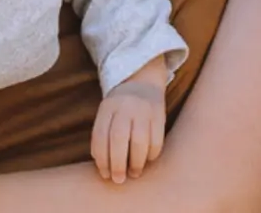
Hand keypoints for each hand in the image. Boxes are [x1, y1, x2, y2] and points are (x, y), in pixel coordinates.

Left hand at [91, 59, 168, 183]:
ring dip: (136, 162)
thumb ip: (103, 136)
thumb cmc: (120, 108)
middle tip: (118, 180)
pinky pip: (157, 139)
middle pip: (118, 138)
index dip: (102, 159)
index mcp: (108, 107)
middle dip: (117, 163)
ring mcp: (144, 109)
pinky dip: (151, 154)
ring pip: (139, 140)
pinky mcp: (160, 114)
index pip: (100, 135)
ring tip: (134, 173)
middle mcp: (125, 106)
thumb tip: (104, 168)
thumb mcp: (107, 114)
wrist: (143, 80)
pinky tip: (147, 160)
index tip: (105, 174)